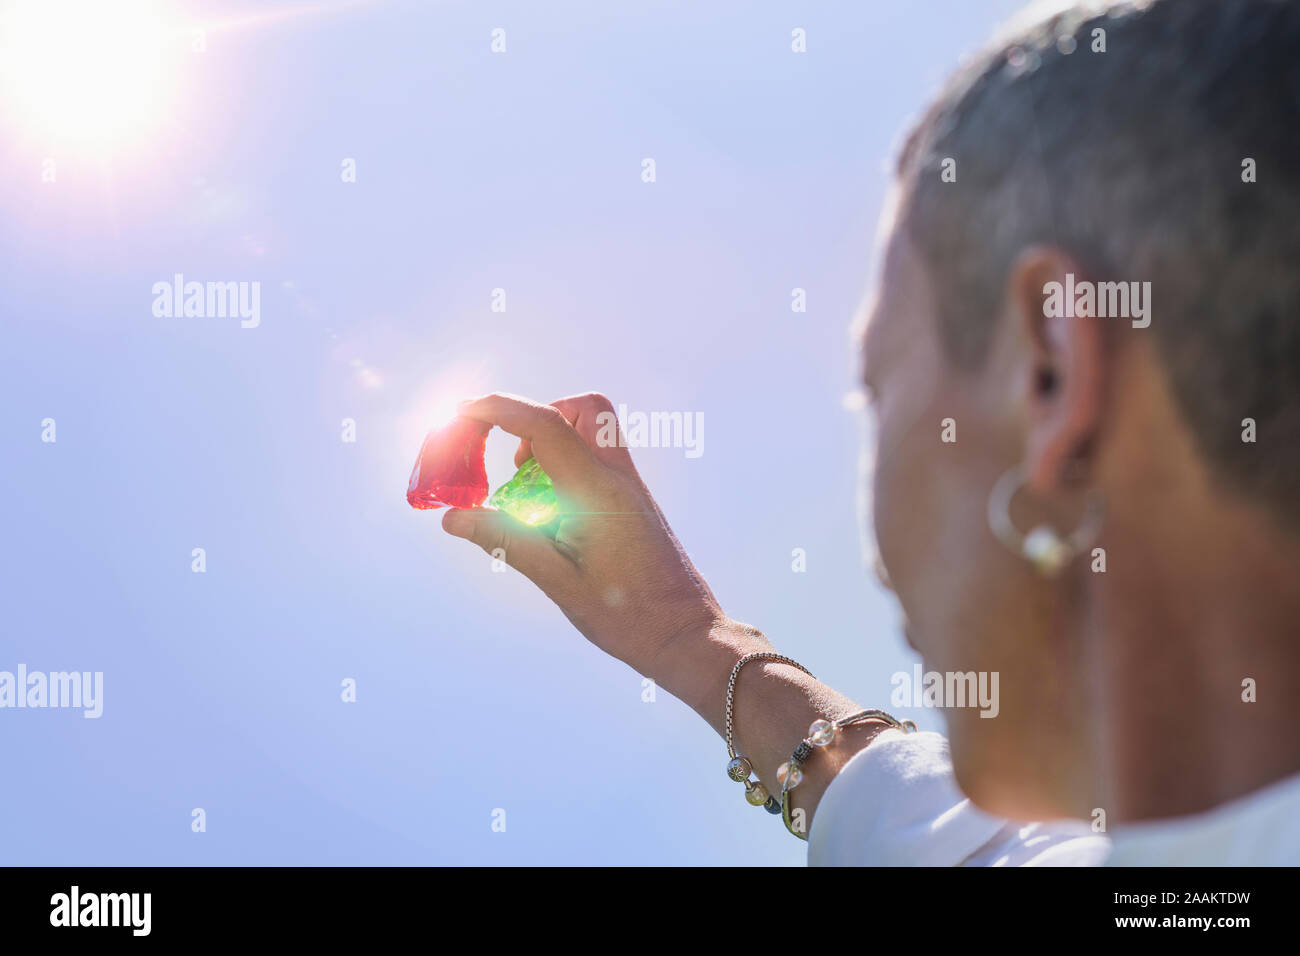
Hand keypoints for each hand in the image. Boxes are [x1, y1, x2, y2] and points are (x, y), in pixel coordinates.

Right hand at [442, 392, 741, 682]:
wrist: (686, 635)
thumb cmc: (628, 617)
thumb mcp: (559, 583)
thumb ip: (507, 542)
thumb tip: (454, 518)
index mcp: (597, 492)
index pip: (545, 426)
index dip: (500, 409)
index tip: (463, 411)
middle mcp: (618, 478)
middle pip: (584, 409)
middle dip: (538, 417)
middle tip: (513, 464)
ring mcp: (630, 487)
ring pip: (594, 430)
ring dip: (553, 441)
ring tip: (529, 493)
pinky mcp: (633, 501)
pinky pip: (598, 458)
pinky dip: (567, 464)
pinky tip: (552, 512)